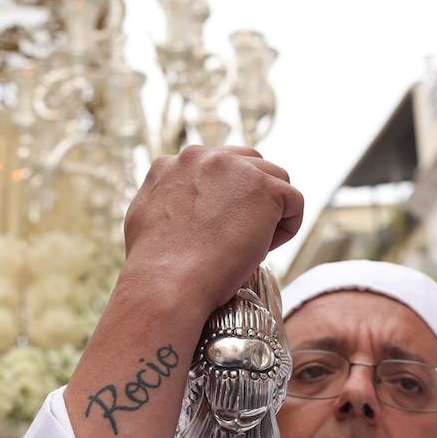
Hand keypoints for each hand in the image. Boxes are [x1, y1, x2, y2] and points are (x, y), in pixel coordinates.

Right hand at [123, 146, 302, 313]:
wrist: (166, 281)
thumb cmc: (152, 264)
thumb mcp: (143, 217)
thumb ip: (162, 198)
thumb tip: (177, 200)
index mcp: (172, 163)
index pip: (214, 168)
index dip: (222, 199)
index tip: (218, 228)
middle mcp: (203, 156)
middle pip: (248, 163)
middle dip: (252, 196)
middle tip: (240, 234)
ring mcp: (235, 168)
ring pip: (275, 180)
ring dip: (271, 211)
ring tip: (252, 246)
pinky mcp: (265, 188)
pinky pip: (293, 201)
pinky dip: (286, 228)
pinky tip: (264, 250)